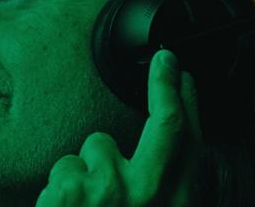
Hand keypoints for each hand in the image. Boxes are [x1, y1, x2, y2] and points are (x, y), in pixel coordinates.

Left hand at [35, 49, 202, 205]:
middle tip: (165, 60)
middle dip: (168, 85)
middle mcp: (148, 196)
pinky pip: (65, 167)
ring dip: (88, 169)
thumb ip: (161, 191)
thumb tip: (162, 156)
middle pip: (166, 126)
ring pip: (96, 147)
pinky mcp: (70, 192)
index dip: (190, 104)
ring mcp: (109, 190)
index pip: (191, 144)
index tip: (183, 75)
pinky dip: (63, 186)